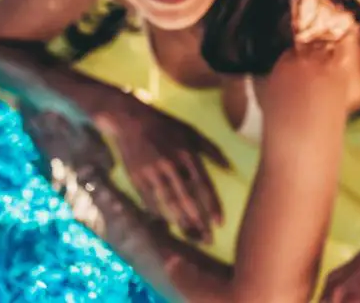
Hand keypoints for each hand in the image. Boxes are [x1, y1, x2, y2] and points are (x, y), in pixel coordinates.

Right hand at [95, 92, 228, 244]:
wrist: (130, 120)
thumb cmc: (165, 126)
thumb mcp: (191, 132)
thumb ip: (211, 149)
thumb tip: (230, 167)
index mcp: (187, 153)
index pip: (203, 185)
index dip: (212, 206)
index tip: (220, 224)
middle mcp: (171, 164)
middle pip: (187, 199)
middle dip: (199, 222)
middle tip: (207, 240)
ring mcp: (152, 172)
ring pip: (169, 203)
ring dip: (181, 222)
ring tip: (191, 237)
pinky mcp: (137, 178)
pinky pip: (150, 201)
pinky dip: (160, 214)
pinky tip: (168, 225)